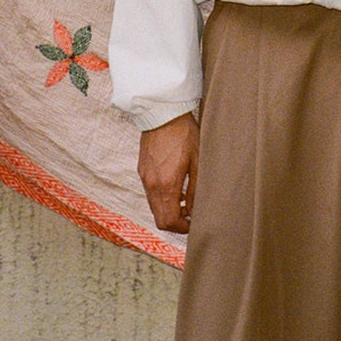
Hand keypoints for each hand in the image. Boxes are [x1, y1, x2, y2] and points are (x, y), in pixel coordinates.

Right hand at [139, 112, 198, 233]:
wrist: (162, 113)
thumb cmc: (184, 134)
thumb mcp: (198, 163)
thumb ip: (195, 191)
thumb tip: (193, 210)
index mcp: (166, 185)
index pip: (169, 221)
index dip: (182, 228)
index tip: (194, 223)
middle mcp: (152, 185)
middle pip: (159, 219)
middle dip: (175, 223)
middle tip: (190, 216)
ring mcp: (144, 178)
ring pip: (154, 208)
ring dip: (168, 211)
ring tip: (184, 201)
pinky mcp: (142, 171)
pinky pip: (150, 194)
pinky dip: (161, 199)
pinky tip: (174, 188)